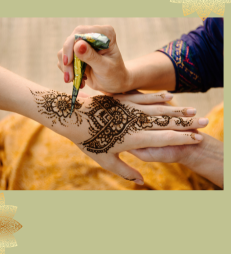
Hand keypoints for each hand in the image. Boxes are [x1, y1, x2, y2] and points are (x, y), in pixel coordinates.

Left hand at [30, 90, 208, 184]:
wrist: (72, 117)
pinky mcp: (123, 99)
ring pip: (158, 109)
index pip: (164, 138)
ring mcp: (130, 108)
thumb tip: (141, 181)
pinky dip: (157, 97)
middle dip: (187, 122)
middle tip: (205, 121)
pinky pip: (144, 97)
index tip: (198, 138)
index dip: (183, 138)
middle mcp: (135, 121)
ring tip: (193, 109)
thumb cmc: (87, 140)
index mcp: (134, 138)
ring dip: (177, 109)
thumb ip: (125, 170)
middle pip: (166, 121)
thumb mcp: (105, 160)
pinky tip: (168, 95)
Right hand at [57, 25, 129, 92]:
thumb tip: (78, 45)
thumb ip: (91, 56)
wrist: (114, 84)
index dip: (71, 46)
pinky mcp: (76, 53)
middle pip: (70, 41)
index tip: (68, 62)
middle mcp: (92, 35)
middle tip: (69, 77)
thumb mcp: (104, 68)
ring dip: (67, 68)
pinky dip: (68, 71)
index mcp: (104, 33)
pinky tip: (80, 80)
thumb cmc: (114, 75)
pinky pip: (63, 60)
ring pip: (63, 51)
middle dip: (67, 60)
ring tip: (76, 80)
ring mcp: (83, 44)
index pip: (80, 32)